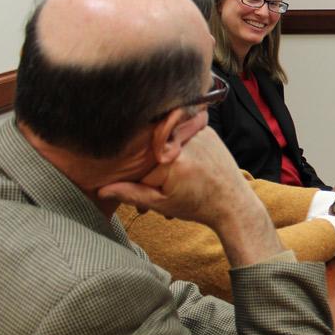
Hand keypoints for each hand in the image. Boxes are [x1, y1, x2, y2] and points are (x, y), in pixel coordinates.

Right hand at [100, 126, 253, 228]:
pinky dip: (178, 146)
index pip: (137, 164)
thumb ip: (131, 194)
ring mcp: (197, 132)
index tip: (148, 195)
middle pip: (151, 149)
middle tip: (166, 189)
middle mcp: (184, 141)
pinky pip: (181, 132)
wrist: (233, 202)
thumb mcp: (162, 204)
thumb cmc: (198, 205)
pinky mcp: (206, 129)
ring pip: (165, 140)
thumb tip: (101, 190)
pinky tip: (188, 163)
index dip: (139, 181)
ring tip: (179, 179)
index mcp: (171, 161)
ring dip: (165, 158)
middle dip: (152, 171)